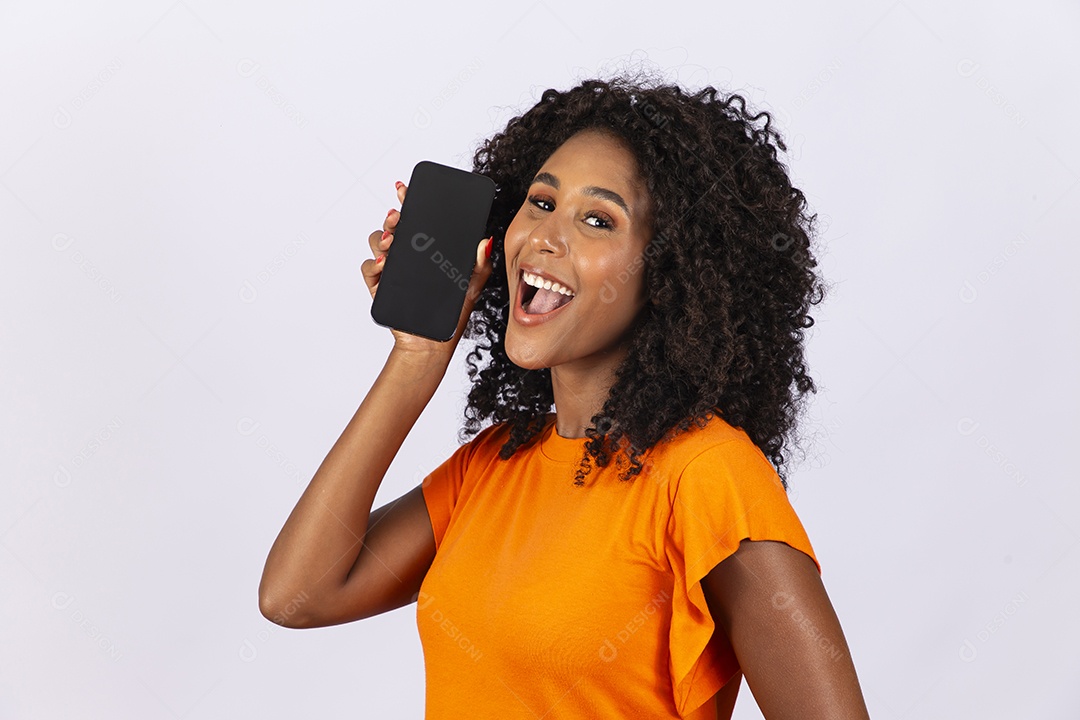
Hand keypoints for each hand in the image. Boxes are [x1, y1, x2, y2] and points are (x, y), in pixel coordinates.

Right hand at [361, 180, 494, 358]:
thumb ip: (480, 263)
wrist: (434, 342)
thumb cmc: (453, 312)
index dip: (407, 200)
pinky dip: (373, 265)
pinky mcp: (379, 287)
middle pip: (393, 226)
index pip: (415, 218)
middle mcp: (407, 254)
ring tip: (392, 241)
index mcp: (426, 248)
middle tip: (399, 215)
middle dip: (393, 216)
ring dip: (381, 236)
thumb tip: (485, 241)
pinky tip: (384, 264)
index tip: (404, 188)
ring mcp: (391, 270)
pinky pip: (369, 269)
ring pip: (377, 241)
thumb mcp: (473, 284)